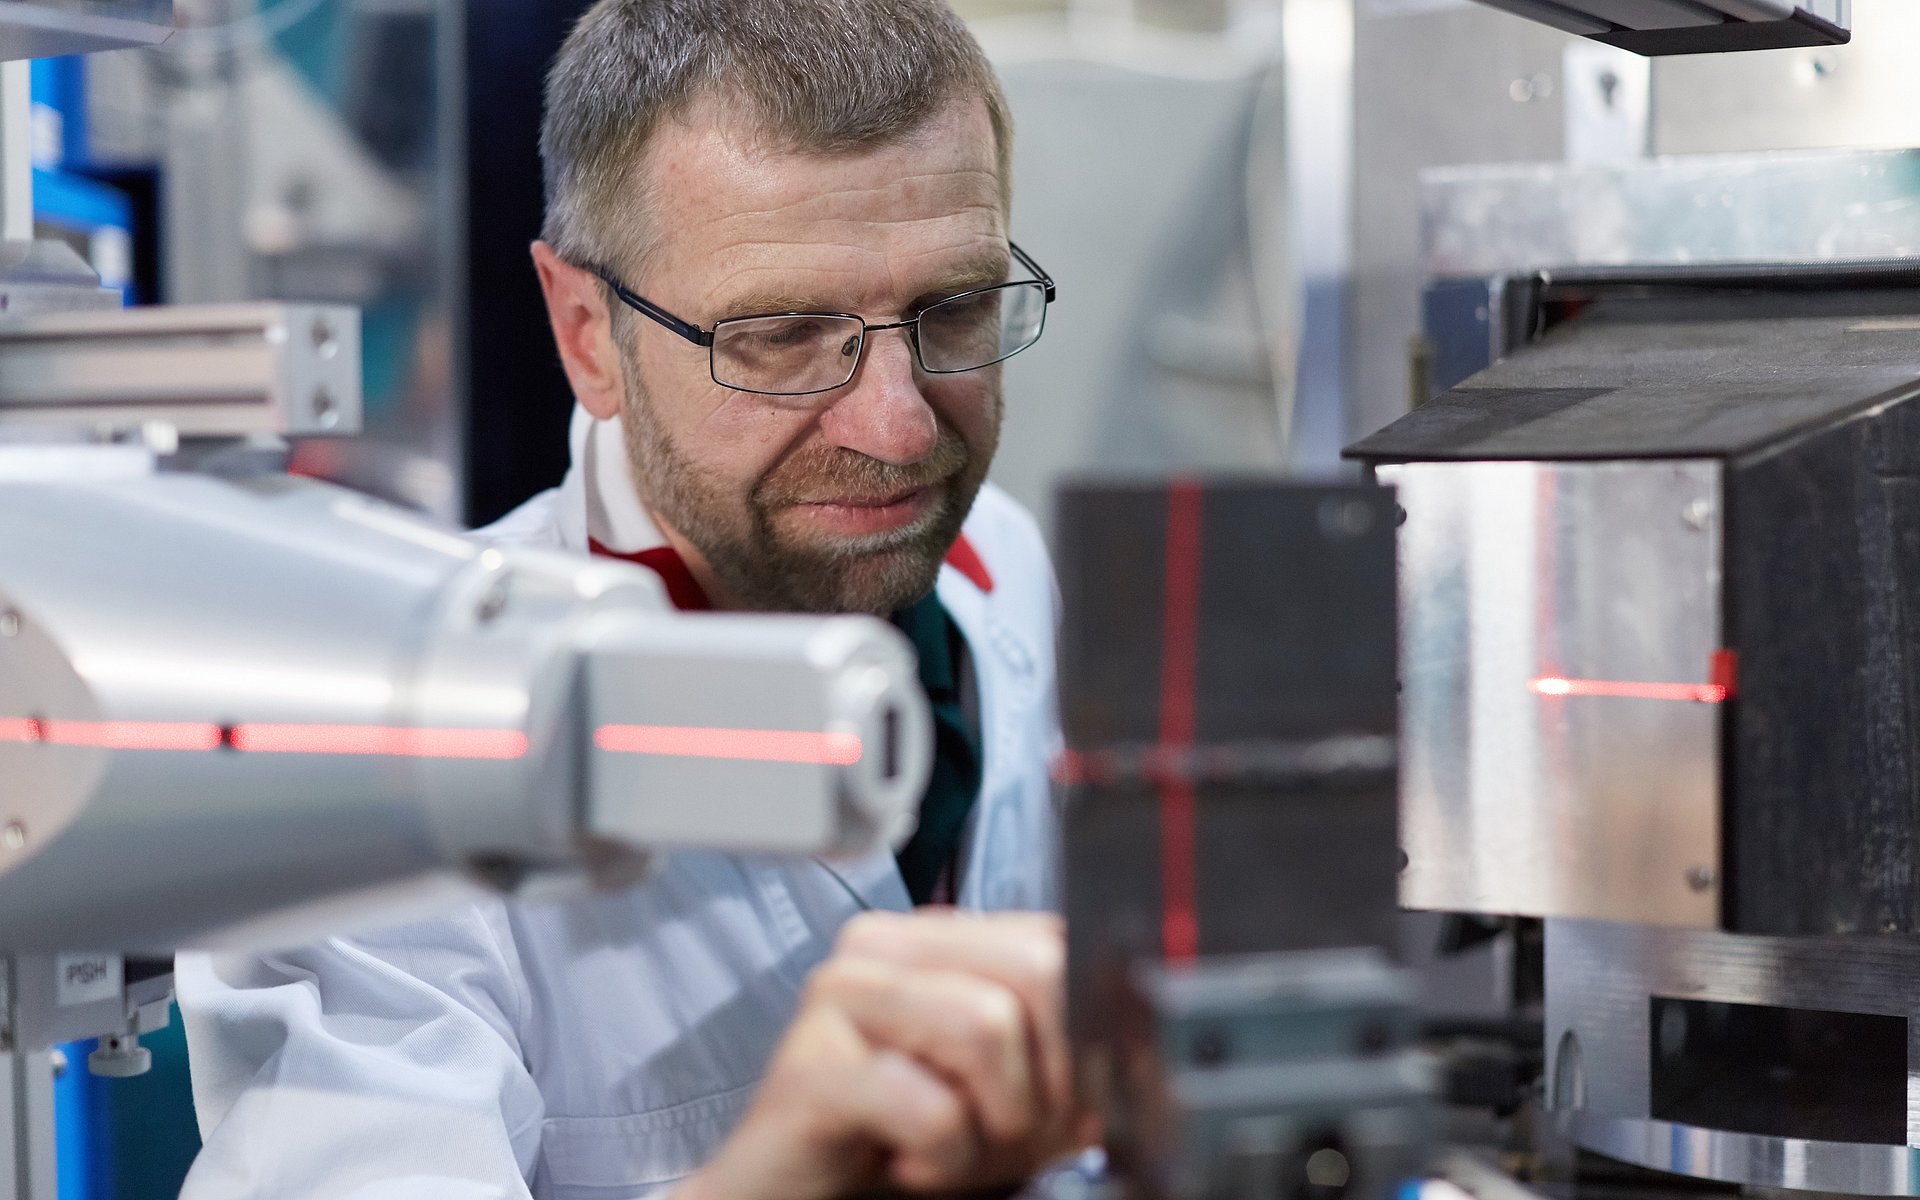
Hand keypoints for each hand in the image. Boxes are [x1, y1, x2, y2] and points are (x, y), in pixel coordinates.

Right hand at [680, 910, 1093, 1199]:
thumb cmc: (903, 1144)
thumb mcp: (1005, 1096)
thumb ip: (1063, 1057)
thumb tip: (1130, 1054)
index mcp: (939, 937)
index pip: (1059, 938)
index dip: (1091, 1030)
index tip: (1081, 1100)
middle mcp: (884, 946)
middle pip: (1036, 966)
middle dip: (1050, 1074)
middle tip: (1013, 1132)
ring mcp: (840, 994)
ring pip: (987, 1024)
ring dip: (993, 1122)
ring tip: (953, 1149)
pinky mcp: (809, 1066)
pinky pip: (931, 1106)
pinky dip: (944, 1158)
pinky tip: (908, 1166)